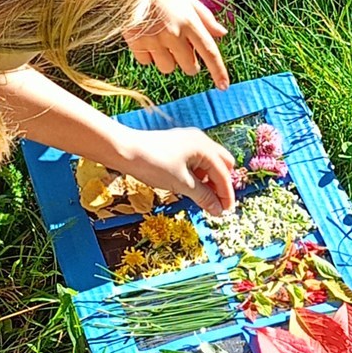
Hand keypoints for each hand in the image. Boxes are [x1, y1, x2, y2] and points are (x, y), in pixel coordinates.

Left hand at [121, 127, 237, 216]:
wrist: (125, 150)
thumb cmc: (153, 164)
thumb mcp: (181, 184)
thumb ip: (203, 196)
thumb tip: (219, 210)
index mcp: (204, 148)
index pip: (223, 174)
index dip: (226, 195)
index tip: (226, 211)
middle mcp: (200, 140)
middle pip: (222, 164)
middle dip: (221, 184)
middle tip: (215, 203)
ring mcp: (189, 140)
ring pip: (209, 162)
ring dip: (209, 180)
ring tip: (201, 197)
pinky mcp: (178, 144)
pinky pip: (196, 160)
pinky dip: (198, 174)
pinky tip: (189, 186)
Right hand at [123, 0, 227, 86]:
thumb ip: (204, 17)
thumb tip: (221, 34)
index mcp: (190, 21)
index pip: (209, 51)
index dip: (218, 71)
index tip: (223, 86)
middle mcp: (174, 33)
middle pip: (189, 66)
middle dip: (188, 62)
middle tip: (180, 48)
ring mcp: (155, 39)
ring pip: (168, 68)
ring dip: (167, 60)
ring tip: (159, 41)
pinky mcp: (136, 43)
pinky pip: (147, 62)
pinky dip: (147, 55)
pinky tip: (145, 39)